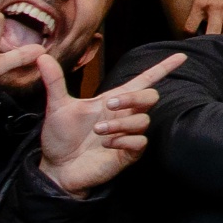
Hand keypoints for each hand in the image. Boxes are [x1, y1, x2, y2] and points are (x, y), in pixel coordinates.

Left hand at [40, 52, 179, 194]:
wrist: (56, 167)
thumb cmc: (60, 138)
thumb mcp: (57, 107)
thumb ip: (55, 81)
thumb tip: (42, 56)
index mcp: (113, 101)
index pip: (143, 81)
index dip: (162, 68)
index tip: (181, 56)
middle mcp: (124, 116)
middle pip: (150, 96)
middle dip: (134, 98)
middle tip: (109, 105)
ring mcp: (128, 135)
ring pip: (143, 120)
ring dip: (120, 123)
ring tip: (98, 132)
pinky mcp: (127, 154)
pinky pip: (140, 142)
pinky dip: (123, 140)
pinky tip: (107, 143)